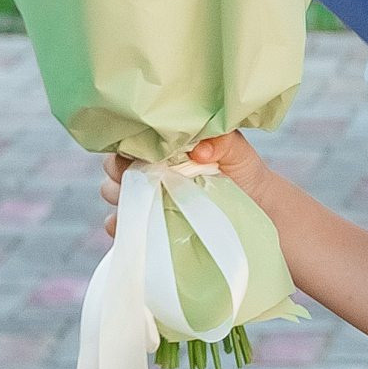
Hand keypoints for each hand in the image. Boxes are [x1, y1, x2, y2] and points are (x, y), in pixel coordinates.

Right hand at [98, 134, 264, 237]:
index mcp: (161, 148)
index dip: (127, 146)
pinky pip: (119, 226)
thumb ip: (220, 141)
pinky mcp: (146, 226)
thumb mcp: (235, 150)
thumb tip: (199, 150)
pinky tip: (139, 226)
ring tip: (146, 201)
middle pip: (113, 169)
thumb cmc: (241, 170)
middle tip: (144, 178)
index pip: (128, 142)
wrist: (255, 206)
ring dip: (124, 198)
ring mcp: (144, 199)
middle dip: (121, 173)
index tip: (140, 154)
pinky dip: (121, 226)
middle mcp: (146, 171)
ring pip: (112, 194)